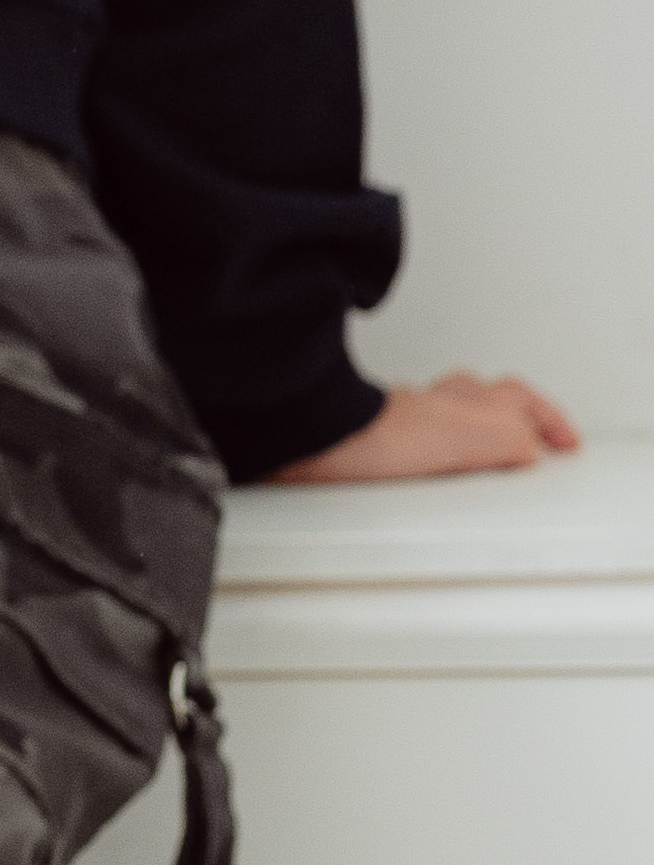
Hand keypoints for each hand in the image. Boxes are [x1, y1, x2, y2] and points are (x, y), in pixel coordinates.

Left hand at [263, 370, 581, 486]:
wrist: (302, 440)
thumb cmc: (369, 438)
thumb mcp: (466, 438)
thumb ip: (508, 439)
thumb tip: (530, 449)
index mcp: (461, 401)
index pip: (516, 399)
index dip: (543, 419)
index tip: (562, 442)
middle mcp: (426, 404)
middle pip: (480, 397)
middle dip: (509, 415)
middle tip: (527, 438)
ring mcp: (391, 421)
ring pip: (438, 413)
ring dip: (465, 428)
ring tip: (479, 452)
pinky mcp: (358, 443)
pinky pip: (398, 440)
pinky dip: (418, 448)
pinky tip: (415, 467)